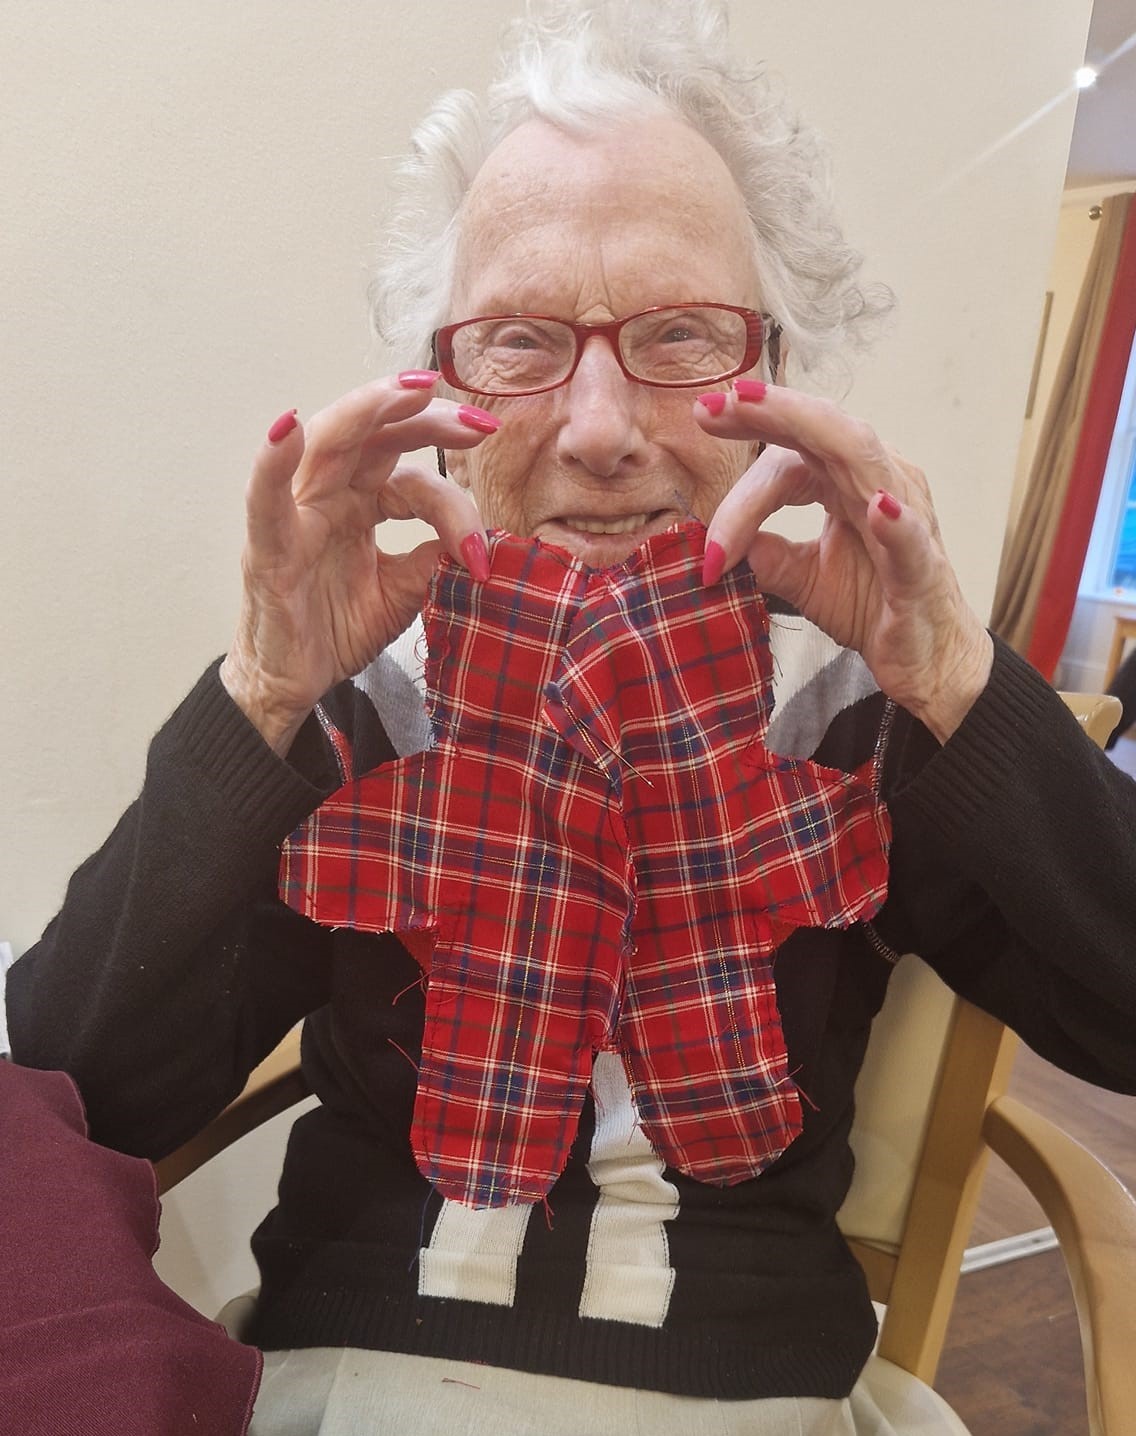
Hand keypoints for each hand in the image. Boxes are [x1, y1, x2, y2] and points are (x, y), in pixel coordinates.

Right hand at [220, 373, 498, 754]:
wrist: (289, 684)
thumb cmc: (334, 629)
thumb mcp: (401, 594)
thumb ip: (432, 561)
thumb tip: (478, 542)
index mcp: (362, 503)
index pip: (415, 480)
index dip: (457, 502)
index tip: (485, 549)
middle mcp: (329, 496)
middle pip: (376, 435)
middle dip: (427, 419)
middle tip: (479, 422)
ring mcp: (296, 516)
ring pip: (327, 444)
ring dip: (367, 409)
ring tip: (410, 391)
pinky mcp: (267, 549)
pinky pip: (265, 500)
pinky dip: (271, 462)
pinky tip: (286, 428)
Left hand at [697, 382, 992, 742]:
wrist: (927, 659)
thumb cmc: (875, 606)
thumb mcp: (804, 578)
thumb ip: (765, 555)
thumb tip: (715, 546)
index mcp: (847, 482)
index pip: (788, 456)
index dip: (741, 464)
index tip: (698, 443)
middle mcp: (880, 483)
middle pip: (821, 432)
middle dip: (768, 411)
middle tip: (712, 404)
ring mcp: (907, 518)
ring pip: (860, 458)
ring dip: (810, 430)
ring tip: (761, 408)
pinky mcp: (922, 568)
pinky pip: (910, 539)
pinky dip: (895, 523)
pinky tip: (877, 508)